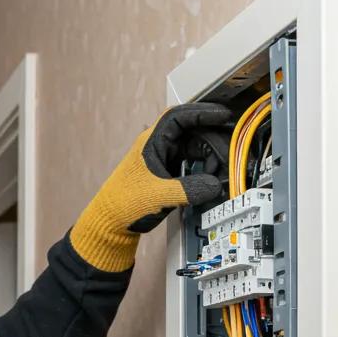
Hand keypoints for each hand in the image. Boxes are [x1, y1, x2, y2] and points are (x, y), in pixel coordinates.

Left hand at [70, 102, 233, 272]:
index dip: (203, 112)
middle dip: (213, 143)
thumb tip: (214, 186)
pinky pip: (191, 165)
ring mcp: (163, 160)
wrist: (109, 224)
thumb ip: (187, 190)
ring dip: (209, 159)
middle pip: (193, 133)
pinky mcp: (167, 175)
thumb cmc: (123, 204)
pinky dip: (203, 171)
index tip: (224, 115)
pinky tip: (209, 182)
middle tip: (228, 156)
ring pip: (194, 150)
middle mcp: (158, 146)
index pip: (180, 116)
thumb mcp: (158, 196)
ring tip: (218, 174)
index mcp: (151, 141)